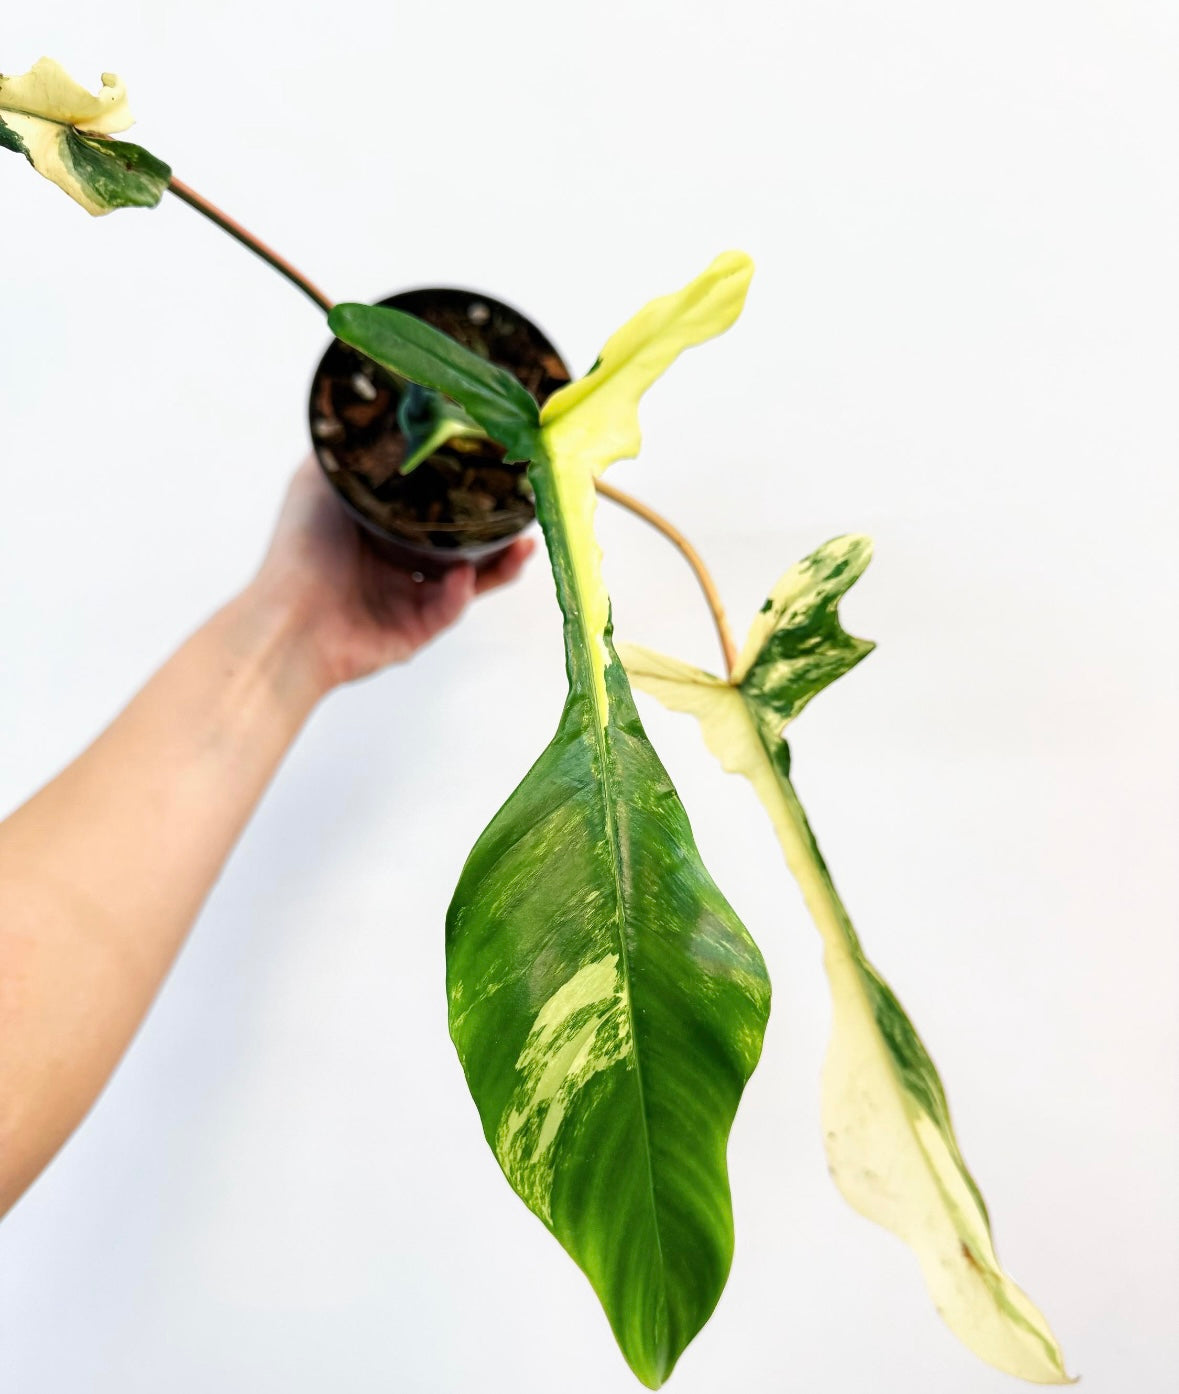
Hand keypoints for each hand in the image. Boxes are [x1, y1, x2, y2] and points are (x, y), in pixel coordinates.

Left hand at [252, 458, 534, 691]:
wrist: (286, 619)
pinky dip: (459, 592)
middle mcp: (401, 564)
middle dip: (499, 530)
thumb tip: (380, 411)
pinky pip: (449, 608)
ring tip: (522, 544)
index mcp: (384, 529)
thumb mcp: (320, 481)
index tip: (499, 471)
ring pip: (471, 578)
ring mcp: (412, 599)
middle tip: (525, 511)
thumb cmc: (296, 551)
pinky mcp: (417, 631)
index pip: (439, 507)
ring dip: (500, 563)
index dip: (470, 492)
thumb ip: (352, 452)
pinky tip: (463, 575)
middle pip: (465, 543)